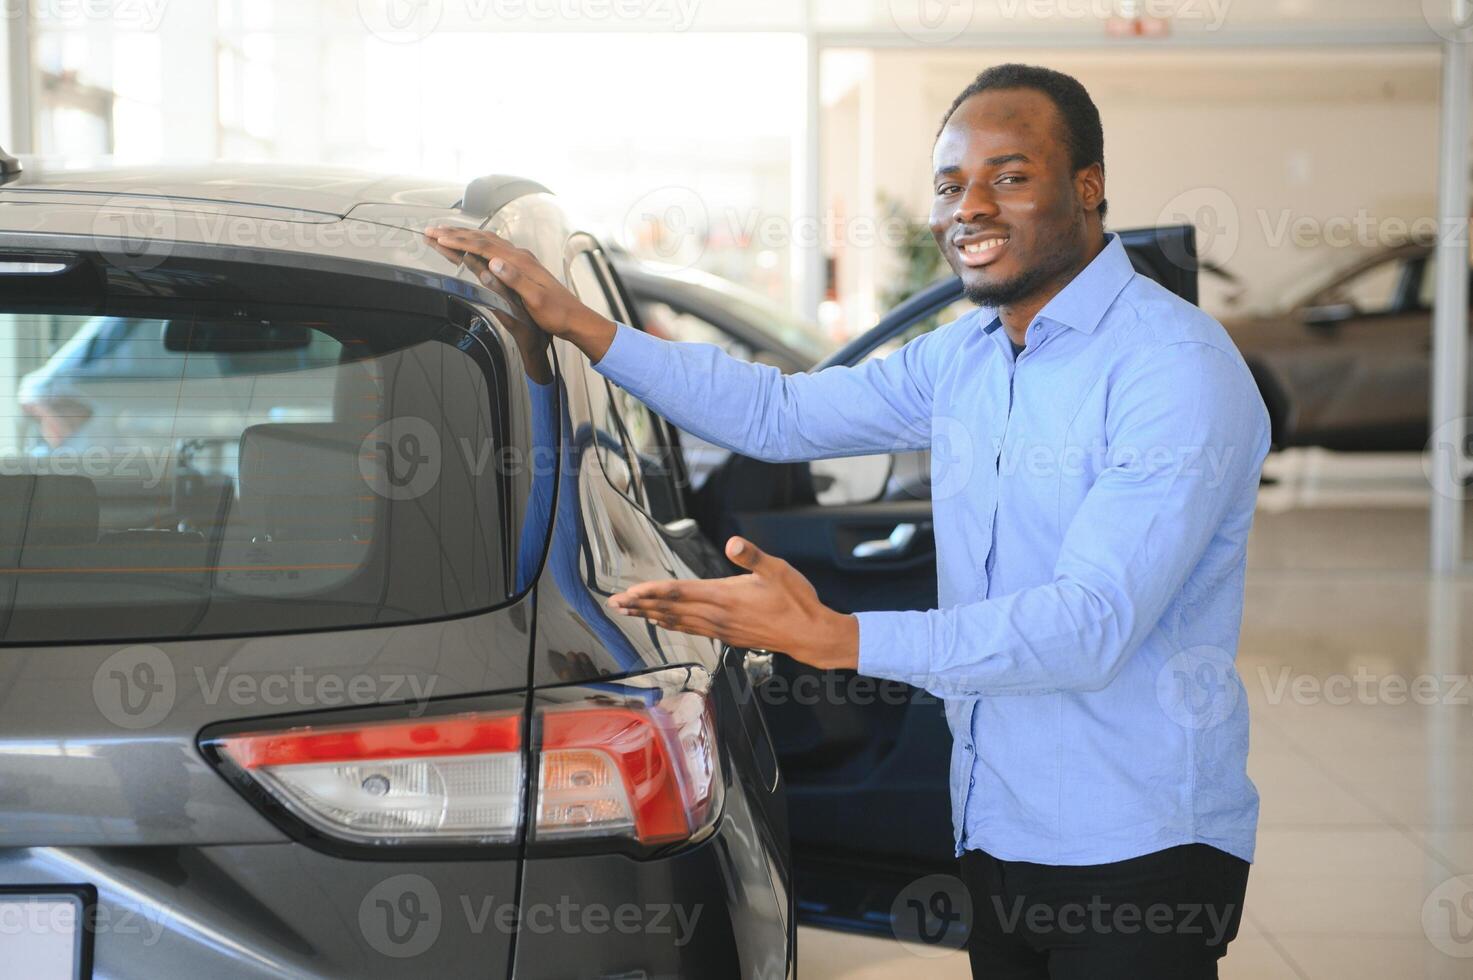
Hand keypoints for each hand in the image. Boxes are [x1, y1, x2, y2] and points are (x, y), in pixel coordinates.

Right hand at [423, 227, 616, 360]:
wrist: (575, 318)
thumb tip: (493, 262)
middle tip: (430, 230)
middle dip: (454, 233)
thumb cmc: (556, 313)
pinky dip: (478, 243)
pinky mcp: (523, 267)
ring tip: (444, 233)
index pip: (483, 246)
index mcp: (519, 263)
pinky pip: (495, 248)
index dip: (458, 241)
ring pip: (488, 241)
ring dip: (464, 236)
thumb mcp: (535, 300)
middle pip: (482, 239)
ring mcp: (522, 260)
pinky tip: (473, 244)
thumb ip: (514, 280)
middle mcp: (520, 257)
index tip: (437, 237)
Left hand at [608, 536, 859, 670]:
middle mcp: (717, 616)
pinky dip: (673, 624)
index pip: (678, 594)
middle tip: (615, 604)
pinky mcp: (728, 635)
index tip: (628, 593)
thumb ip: (752, 556)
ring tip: (631, 613)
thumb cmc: (796, 601)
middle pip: (670, 610)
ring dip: (652, 616)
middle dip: (641, 605)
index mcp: (724, 597)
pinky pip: (692, 629)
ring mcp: (722, 629)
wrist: (810, 635)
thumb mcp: (778, 570)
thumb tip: (732, 543)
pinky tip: (665, 622)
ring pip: (678, 622)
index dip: (651, 592)